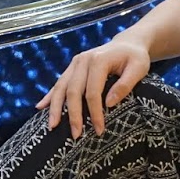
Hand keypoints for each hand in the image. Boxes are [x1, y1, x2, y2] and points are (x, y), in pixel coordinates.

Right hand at [35, 38, 151, 137]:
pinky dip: (50, 96)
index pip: (92, 91)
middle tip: (76, 135)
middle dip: (73, 115)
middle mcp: (83, 60)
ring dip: (55, 107)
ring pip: (61, 87)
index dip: (94, 112)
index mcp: (98, 60)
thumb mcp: (139, 68)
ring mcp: (75, 63)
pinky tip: (40, 107)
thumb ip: (125, 85)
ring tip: (52, 126)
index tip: (99, 130)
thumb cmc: (135, 57)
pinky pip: (59, 83)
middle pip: (73, 91)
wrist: (128, 43)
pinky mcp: (72, 67)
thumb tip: (108, 103)